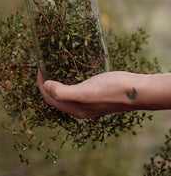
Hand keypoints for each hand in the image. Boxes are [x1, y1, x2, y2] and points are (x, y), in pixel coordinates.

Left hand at [37, 69, 163, 118]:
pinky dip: (68, 81)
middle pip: (55, 98)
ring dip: (57, 82)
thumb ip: (64, 92)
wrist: (136, 91)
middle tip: (44, 66)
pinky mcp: (96, 96)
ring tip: (54, 67)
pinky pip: (75, 90)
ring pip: (65, 94)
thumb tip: (46, 86)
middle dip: (46, 84)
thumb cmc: (111, 89)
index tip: (40, 67)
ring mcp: (88, 103)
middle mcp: (79, 109)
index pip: (49, 98)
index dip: (41, 84)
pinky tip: (72, 71)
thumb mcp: (86, 91)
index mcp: (75, 109)